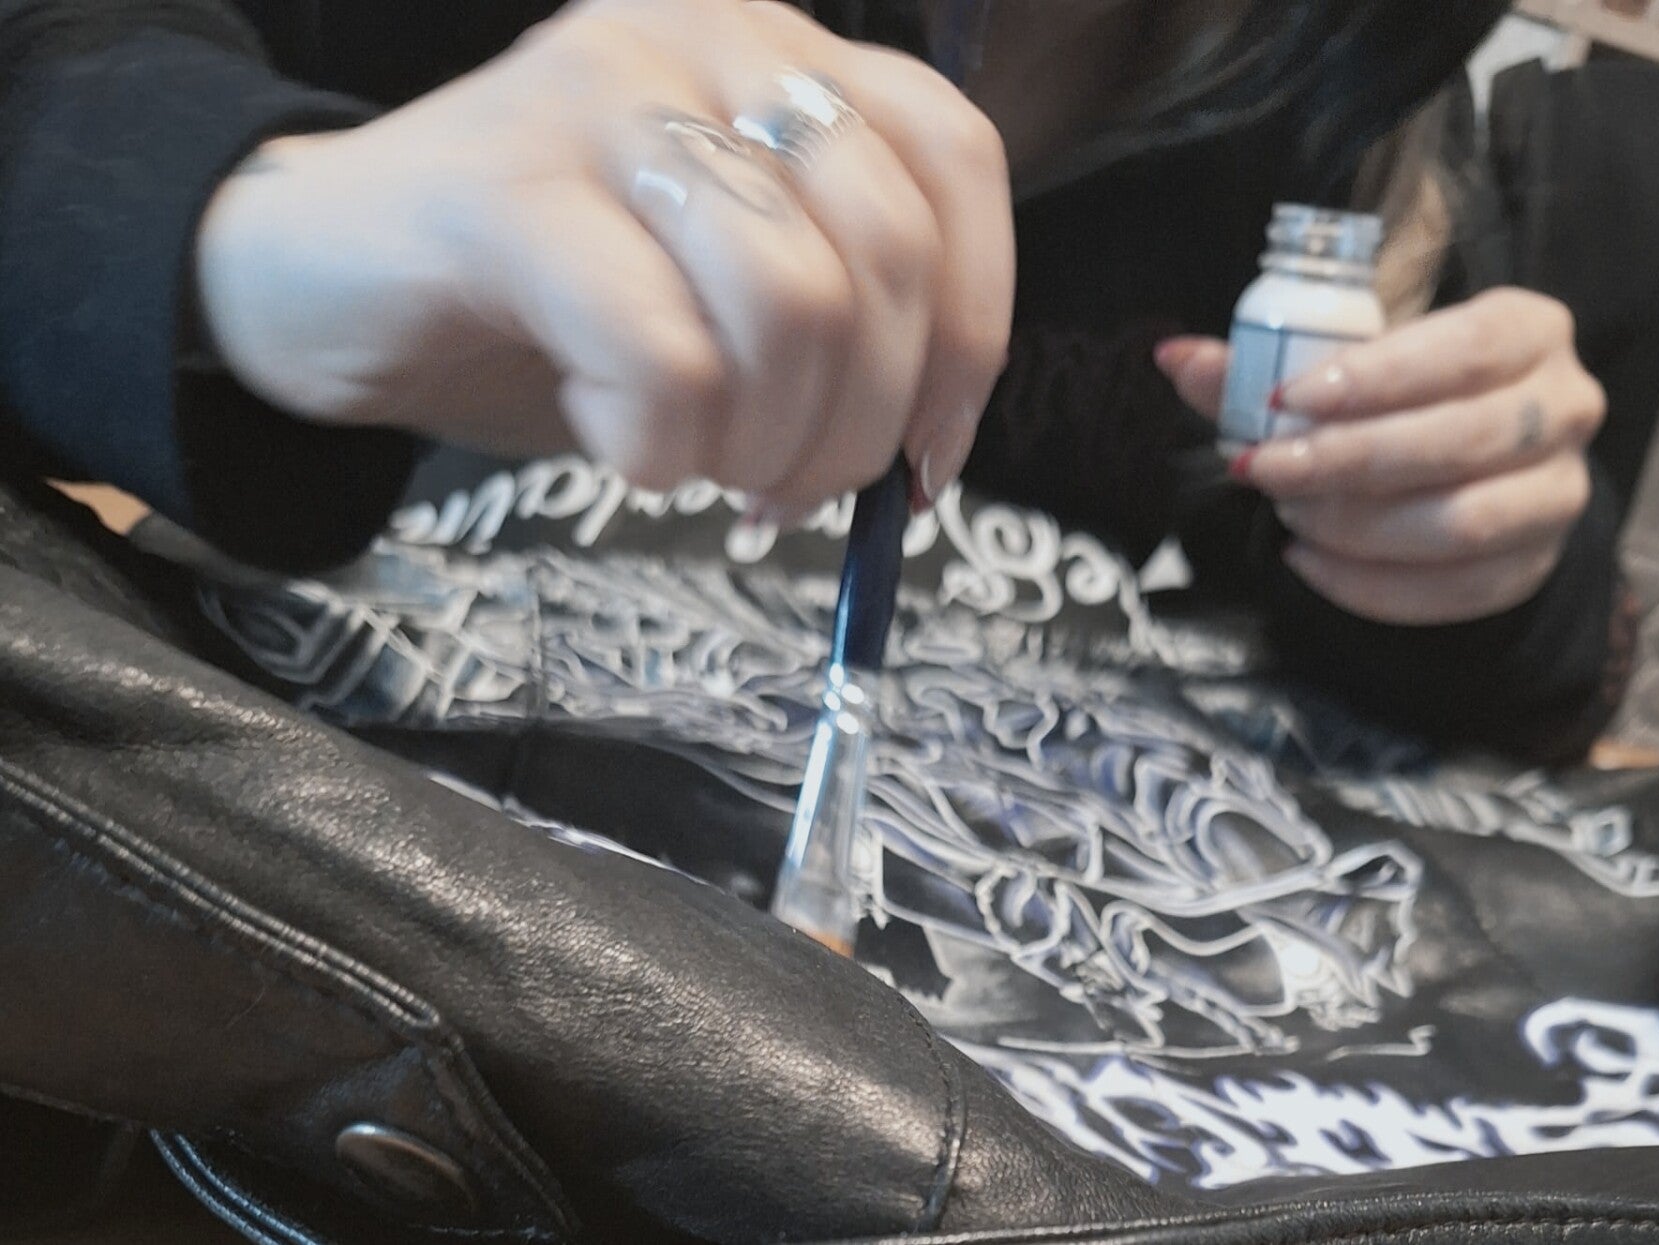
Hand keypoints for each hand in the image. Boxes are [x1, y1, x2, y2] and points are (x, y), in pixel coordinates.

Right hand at [195, 0, 1013, 515]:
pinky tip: (613, 441)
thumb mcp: (723, 288)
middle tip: (782, 495)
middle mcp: (704, 42)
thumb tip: (926, 450)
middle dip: (857, 425)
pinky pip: (661, 353)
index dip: (974, 330)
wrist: (320, 273)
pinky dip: (660, 446)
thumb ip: (836, 321)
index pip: (954, 163)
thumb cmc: (546, 296)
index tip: (930, 456)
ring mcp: (601, 98)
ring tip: (694, 466)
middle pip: (883, 255)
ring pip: (790, 305)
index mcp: (779, 55)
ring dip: (760, 444)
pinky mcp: (504, 187)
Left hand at [1156, 289, 1604, 624]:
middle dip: (1347, 460)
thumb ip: (1260, 362)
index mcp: (1529, 328)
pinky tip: (1309, 562)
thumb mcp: (1341, 363)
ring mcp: (1558, 494)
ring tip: (1289, 515)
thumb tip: (1174, 358)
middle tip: (1267, 468)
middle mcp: (1566, 407)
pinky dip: (1369, 585)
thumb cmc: (1399, 393)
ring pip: (1462, 523)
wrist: (1467, 462)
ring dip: (1357, 526)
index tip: (1289, 398)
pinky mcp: (1532, 566)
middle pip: (1460, 441)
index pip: (1464, 349)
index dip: (1376, 378)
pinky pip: (1454, 591)